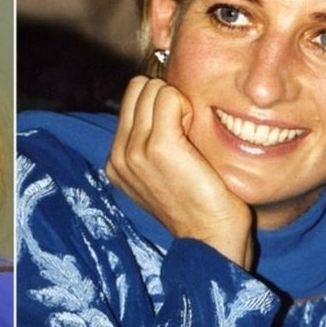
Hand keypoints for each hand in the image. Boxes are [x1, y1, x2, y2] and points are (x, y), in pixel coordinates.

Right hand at [105, 76, 253, 268]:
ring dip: (176, 103)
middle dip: (164, 99)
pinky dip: (187, 107)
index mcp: (115, 162)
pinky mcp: (158, 146)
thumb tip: (162, 101)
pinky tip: (195, 135)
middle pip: (137, 88)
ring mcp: (134, 150)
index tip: (176, 132)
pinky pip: (169, 96)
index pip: (130, 100)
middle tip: (184, 130)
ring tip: (189, 135)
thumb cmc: (197, 205)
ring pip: (152, 89)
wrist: (210, 238)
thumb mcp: (160, 175)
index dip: (157, 106)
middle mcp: (118, 155)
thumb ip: (149, 144)